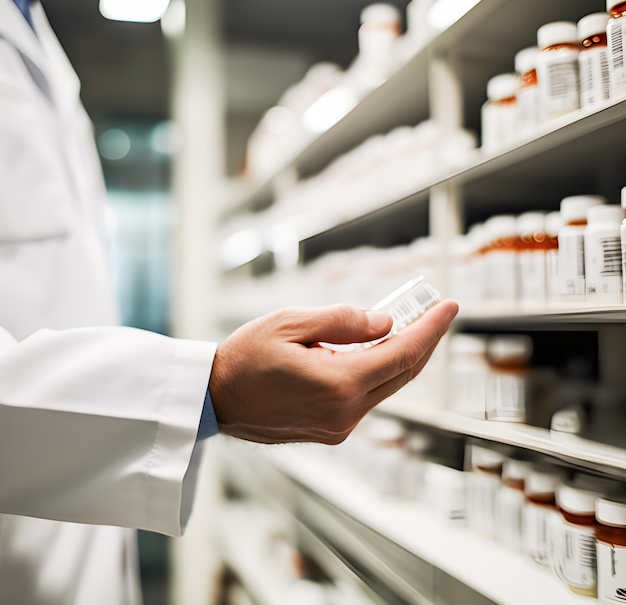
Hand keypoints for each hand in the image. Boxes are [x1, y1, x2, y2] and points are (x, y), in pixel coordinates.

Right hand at [209, 299, 457, 443]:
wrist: (215, 398)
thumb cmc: (245, 356)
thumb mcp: (291, 323)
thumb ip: (343, 321)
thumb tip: (386, 322)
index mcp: (338, 384)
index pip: (403, 353)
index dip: (431, 327)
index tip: (449, 305)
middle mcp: (345, 413)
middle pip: (403, 373)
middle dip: (423, 340)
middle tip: (434, 311)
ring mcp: (339, 428)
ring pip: (387, 387)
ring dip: (400, 356)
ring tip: (404, 325)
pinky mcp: (331, 432)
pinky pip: (367, 398)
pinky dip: (378, 373)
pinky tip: (375, 352)